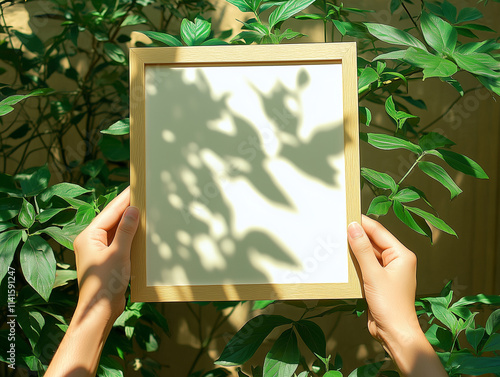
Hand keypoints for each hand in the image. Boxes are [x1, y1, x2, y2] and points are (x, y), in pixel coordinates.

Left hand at [46, 187, 139, 376]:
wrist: (99, 311)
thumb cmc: (105, 283)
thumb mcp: (118, 253)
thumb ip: (126, 230)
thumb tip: (133, 209)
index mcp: (88, 236)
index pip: (110, 212)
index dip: (124, 199)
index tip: (136, 187)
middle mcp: (91, 241)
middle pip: (113, 220)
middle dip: (128, 210)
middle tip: (144, 196)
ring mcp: (99, 251)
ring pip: (117, 231)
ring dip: (131, 223)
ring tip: (146, 210)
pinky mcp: (107, 260)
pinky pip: (120, 243)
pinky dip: (130, 237)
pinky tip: (142, 232)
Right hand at [347, 215, 418, 344]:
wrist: (394, 334)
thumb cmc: (390, 305)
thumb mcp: (373, 274)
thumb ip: (362, 249)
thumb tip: (353, 227)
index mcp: (401, 254)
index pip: (378, 231)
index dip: (362, 222)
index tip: (345, 213)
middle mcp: (396, 260)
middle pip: (373, 241)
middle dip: (356, 236)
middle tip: (336, 227)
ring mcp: (387, 271)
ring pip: (367, 254)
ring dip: (353, 250)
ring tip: (335, 241)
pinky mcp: (379, 282)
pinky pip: (365, 266)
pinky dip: (354, 263)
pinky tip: (341, 261)